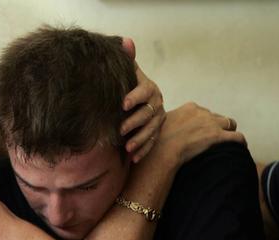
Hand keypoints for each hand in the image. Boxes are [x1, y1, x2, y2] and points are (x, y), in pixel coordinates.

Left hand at [120, 37, 166, 162]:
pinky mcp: (156, 133)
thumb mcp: (127, 73)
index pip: (144, 91)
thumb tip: (125, 40)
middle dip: (134, 122)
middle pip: (147, 114)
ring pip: (151, 131)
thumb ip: (127, 59)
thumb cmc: (127, 86)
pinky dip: (143, 151)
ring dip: (139, 140)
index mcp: (149, 88)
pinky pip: (152, 143)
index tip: (122, 104)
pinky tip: (134, 158)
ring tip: (127, 147)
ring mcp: (158, 119)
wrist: (133, 102)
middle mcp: (157, 103)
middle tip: (121, 130)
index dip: (134, 97)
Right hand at [154, 102, 245, 167]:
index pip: (203, 112)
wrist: (163, 150)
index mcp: (190, 108)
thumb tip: (166, 125)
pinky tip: (240, 147)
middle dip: (216, 126)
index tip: (201, 131)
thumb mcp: (160, 123)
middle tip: (213, 138)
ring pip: (229, 124)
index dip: (203, 122)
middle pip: (216, 117)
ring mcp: (211, 124)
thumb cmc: (158, 140)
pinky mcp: (218, 136)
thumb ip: (169, 121)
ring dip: (228, 131)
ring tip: (228, 141)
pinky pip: (237, 137)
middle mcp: (202, 113)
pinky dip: (240, 141)